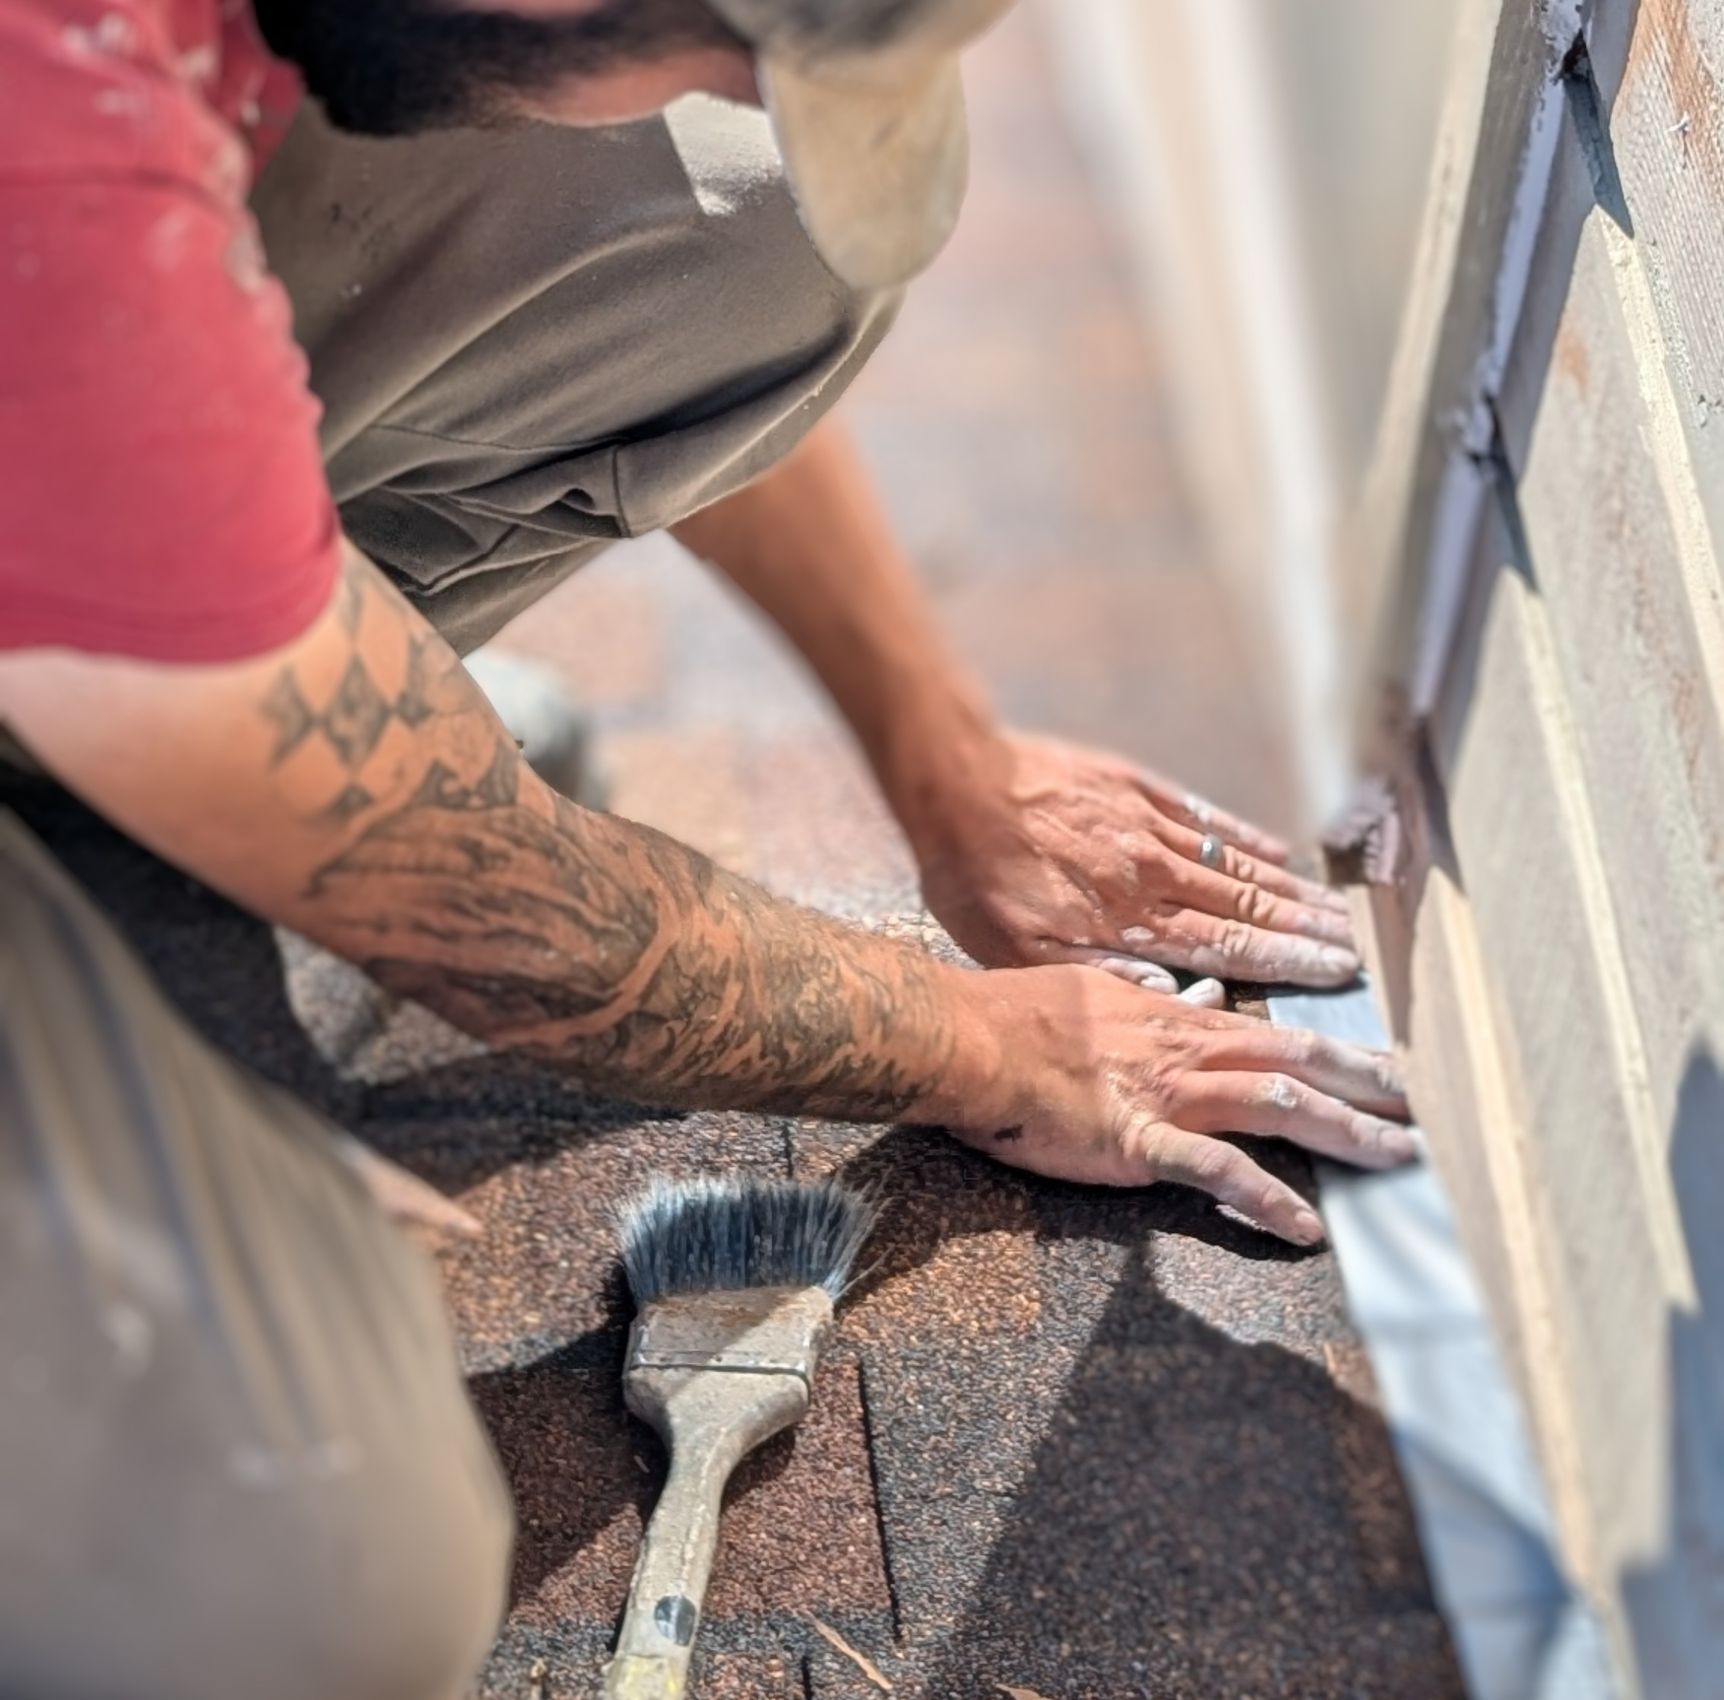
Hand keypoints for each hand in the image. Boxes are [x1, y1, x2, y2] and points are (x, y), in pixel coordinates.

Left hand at [907, 732, 1358, 989]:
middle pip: (1248, 906)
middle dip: (1308, 929)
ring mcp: (1149, 826)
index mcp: (1128, 920)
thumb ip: (1098, 976)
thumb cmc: (976, 877)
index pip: (1229, 948)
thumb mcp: (1018, 950)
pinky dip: (1244, 837)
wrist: (957, 783)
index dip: (1288, 962)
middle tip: (1357, 945)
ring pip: (1235, 863)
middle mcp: (1153, 873)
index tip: (1336, 972)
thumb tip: (1173, 994)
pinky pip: (1205, 818)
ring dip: (1290, 888)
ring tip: (1336, 907)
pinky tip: (1277, 850)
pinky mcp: (1136, 788)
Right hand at [957, 966, 1411, 1243]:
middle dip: (1369, 1084)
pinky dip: (1265, 1200)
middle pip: (1298, 1062)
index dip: (1338, 1050)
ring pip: (1278, 1106)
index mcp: (1176, 1022)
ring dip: (1346, 1132)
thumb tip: (1205, 998)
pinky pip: (1216, 1173)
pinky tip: (1303, 1229)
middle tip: (1428, 1106)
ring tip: (1400, 1156)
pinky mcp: (1139, 1142)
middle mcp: (1187, 1053)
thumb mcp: (1097, 992)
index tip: (1385, 1065)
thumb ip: (1157, 1000)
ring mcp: (1167, 1097)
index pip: (1275, 1033)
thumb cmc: (1018, 1017)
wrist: (968, 1041)